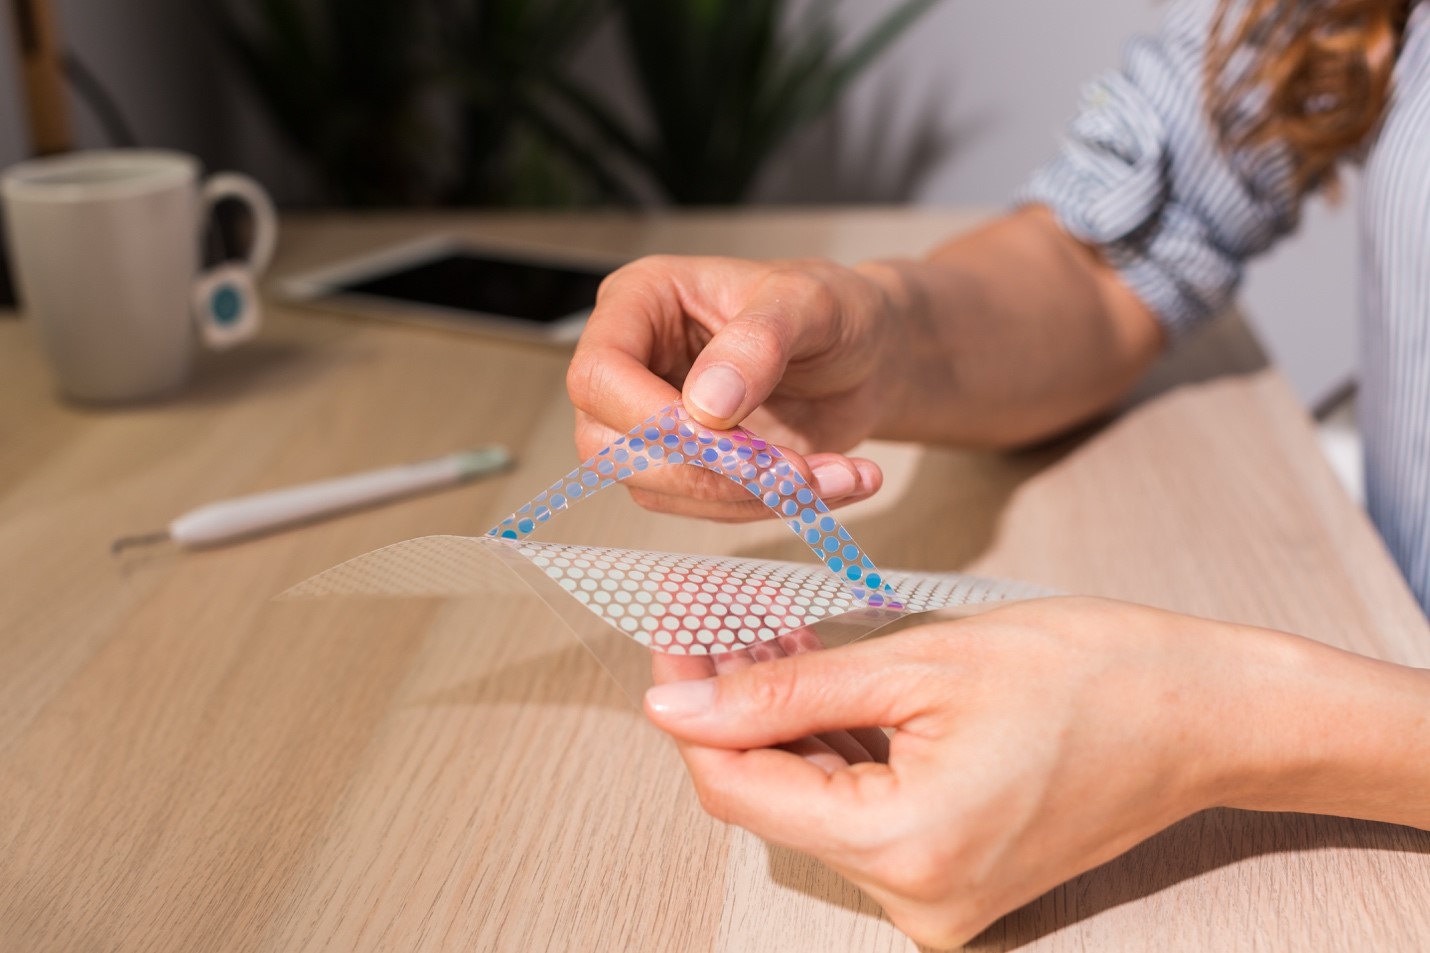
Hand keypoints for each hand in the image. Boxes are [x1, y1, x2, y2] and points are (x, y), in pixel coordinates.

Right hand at [567, 255, 906, 519]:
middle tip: (794, 471)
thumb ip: (759, 342)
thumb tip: (707, 404)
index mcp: (641, 303)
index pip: (600, 373)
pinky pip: (704, 507)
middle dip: (706, 471)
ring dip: (750, 497)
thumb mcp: (810, 303)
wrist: (869, 358)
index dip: (650, 416)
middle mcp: (635, 365)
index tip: (728, 431)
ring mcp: (654, 423)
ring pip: (658, 488)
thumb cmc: (834, 311)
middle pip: (609, 445)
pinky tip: (832, 485)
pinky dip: (770, 507)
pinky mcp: (689, 468)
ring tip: (835, 476)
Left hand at [642, 597, 1301, 946]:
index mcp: (905, 850)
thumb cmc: (1092, 676)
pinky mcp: (953, 876)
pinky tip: (814, 676)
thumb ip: (789, 690)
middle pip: (773, 797)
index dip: (692, 709)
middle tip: (718, 618)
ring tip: (767, 632)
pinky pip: (862, 810)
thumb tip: (677, 708)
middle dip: (736, 704)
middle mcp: (915, 899)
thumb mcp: (923, 663)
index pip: (739, 788)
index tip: (674, 636)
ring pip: (814, 801)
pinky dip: (832, 745)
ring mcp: (936, 897)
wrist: (1207, 715)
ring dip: (782, 718)